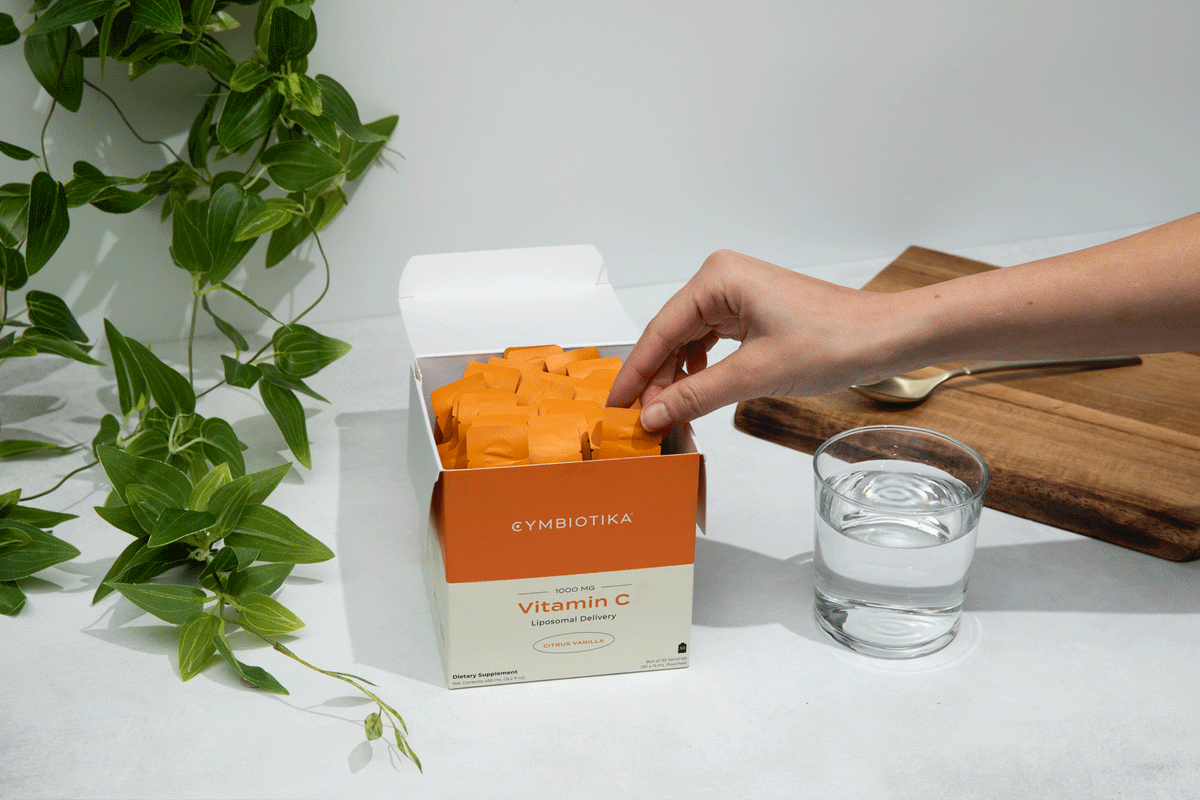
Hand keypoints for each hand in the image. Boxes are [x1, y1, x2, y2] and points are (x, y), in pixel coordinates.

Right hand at [607, 249, 899, 429]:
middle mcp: (722, 278)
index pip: (660, 331)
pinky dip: (698, 371)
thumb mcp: (754, 374)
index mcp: (718, 278)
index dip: (635, 373)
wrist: (883, 337)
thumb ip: (695, 395)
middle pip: (670, 336)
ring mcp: (737, 294)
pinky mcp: (751, 312)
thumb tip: (653, 416)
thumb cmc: (834, 341)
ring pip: (688, 342)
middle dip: (655, 380)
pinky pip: (710, 343)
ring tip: (665, 414)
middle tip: (640, 421)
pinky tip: (692, 394)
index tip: (615, 405)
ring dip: (676, 378)